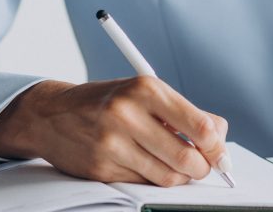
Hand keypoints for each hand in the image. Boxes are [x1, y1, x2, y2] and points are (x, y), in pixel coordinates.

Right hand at [0, 76, 228, 186]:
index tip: (220, 154)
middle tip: (202, 166)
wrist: (51, 114)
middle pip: (187, 157)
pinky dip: (154, 179)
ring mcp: (112, 143)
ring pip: (168, 176)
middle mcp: (127, 114)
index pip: (200, 126)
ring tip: (177, 166)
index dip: (217, 147)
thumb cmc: (109, 102)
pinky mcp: (101, 168)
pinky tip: (148, 165)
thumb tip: (221, 138)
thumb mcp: (146, 93)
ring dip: (180, 177)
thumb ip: (186, 113)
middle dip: (202, 167)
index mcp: (146, 89)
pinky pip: (144, 183)